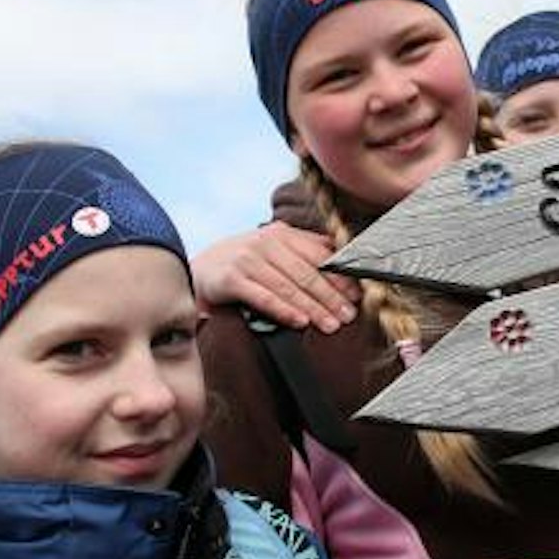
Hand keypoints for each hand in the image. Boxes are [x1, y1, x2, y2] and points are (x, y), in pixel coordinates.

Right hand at [191, 222, 361, 332]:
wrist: (200, 269)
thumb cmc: (246, 263)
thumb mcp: (275, 250)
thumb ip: (305, 252)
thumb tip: (344, 260)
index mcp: (282, 234)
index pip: (319, 255)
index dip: (340, 276)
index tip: (358, 295)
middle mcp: (266, 243)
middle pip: (307, 273)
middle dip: (331, 296)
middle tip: (348, 315)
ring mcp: (247, 259)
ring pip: (288, 287)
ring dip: (313, 307)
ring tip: (331, 324)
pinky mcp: (231, 279)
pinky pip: (263, 297)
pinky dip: (283, 310)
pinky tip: (300, 322)